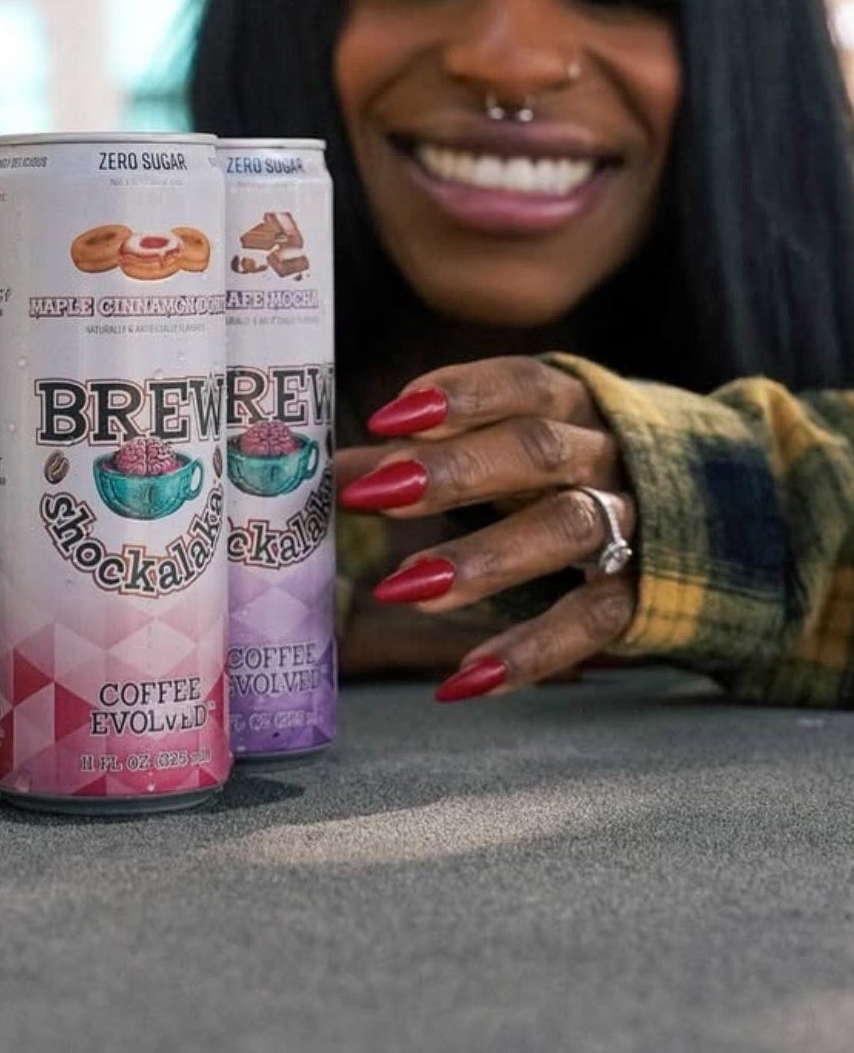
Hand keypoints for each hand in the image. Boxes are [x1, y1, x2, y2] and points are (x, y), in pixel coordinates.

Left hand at [336, 357, 636, 701]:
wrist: (734, 518)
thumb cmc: (585, 469)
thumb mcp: (522, 445)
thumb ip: (430, 451)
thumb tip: (329, 466)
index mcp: (578, 403)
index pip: (521, 384)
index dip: (457, 395)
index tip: (389, 416)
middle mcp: (611, 454)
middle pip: (537, 452)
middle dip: (454, 470)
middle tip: (376, 494)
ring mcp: (638, 524)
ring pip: (565, 529)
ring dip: (482, 558)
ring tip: (403, 586)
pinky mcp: (649, 597)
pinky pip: (590, 622)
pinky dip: (527, 652)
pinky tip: (462, 681)